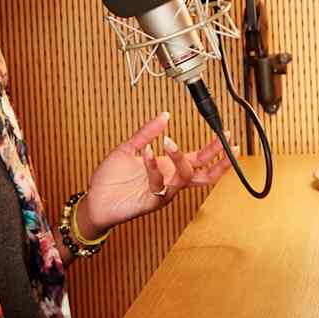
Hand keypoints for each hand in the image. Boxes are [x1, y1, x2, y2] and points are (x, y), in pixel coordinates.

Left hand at [77, 112, 235, 235]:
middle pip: (204, 174)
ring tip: (168, 142)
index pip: (199, 160)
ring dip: (179, 158)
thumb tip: (164, 115)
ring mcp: (162, 193)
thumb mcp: (129, 148)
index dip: (214, 149)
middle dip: (218, 159)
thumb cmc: (110, 179)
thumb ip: (147, 133)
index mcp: (168, 169)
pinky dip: (154, 167)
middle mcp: (169, 181)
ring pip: (184, 178)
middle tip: (225, 141)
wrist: (93, 200)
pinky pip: (159, 185)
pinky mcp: (151, 202)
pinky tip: (147, 153)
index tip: (225, 134)